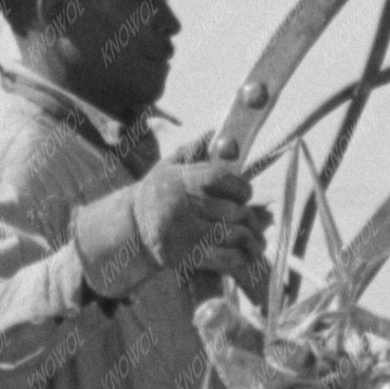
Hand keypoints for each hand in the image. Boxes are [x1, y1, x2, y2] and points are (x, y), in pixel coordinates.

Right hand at [76, 155, 270, 296]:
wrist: (131, 229)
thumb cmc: (157, 194)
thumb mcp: (168, 166)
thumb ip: (192, 149)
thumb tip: (215, 130)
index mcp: (179, 180)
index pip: (219, 179)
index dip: (240, 187)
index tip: (246, 194)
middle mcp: (181, 206)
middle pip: (230, 210)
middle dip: (248, 216)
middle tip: (258, 220)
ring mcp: (183, 233)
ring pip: (230, 235)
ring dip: (250, 239)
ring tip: (258, 239)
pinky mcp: (184, 257)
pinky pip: (222, 258)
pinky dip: (239, 258)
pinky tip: (246, 255)